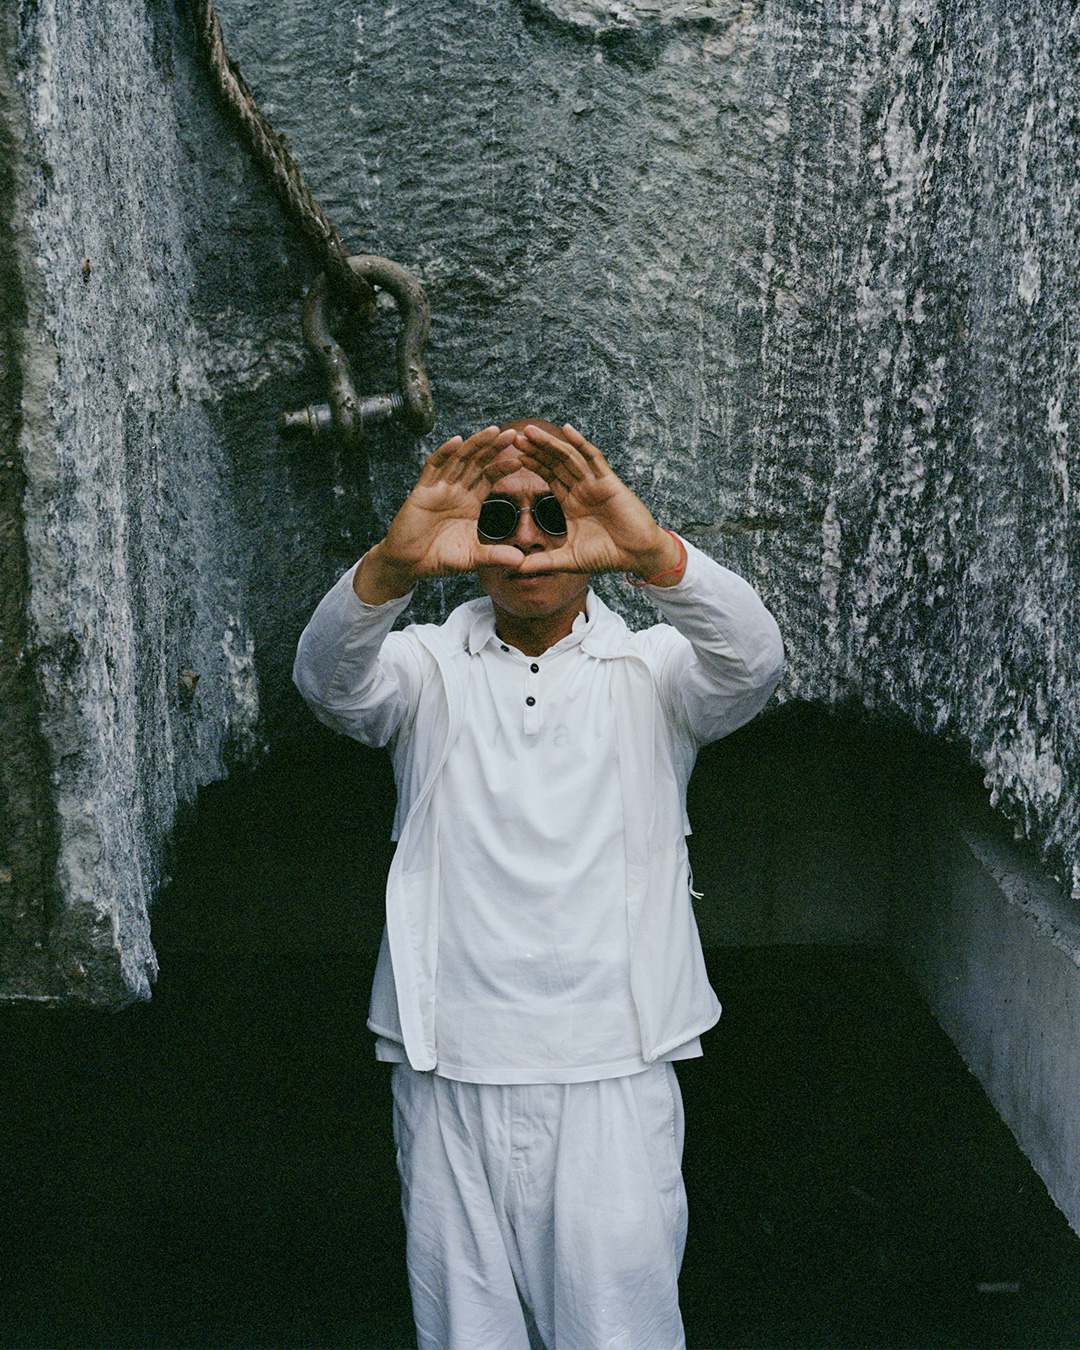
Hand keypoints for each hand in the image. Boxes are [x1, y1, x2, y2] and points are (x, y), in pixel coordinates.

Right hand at [355, 427, 526, 602]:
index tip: (522, 460)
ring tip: (493, 431)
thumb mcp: (472, 557)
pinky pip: (433, 467)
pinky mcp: (422, 491)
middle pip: (477, 462)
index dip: (503, 467)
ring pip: (459, 459)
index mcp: (470, 502)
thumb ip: (495, 556)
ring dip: (475, 444)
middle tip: (513, 434)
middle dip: (494, 448)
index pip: (489, 477)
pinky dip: (444, 453)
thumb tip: (521, 561)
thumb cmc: (439, 558)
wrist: (409, 564)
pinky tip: (456, 442)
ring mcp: (439, 488)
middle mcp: (456, 490)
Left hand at [513, 424, 683, 583]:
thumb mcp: (568, 560)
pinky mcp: (609, 482)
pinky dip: (580, 443)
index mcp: (571, 502)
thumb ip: (542, 561)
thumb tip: (515, 568)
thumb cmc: (607, 557)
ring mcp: (595, 483)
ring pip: (569, 457)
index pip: (548, 477)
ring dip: (549, 443)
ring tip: (529, 431)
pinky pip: (593, 458)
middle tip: (514, 436)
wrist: (637, 556)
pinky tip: (567, 429)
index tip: (511, 455)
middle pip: (554, 462)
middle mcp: (581, 488)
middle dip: (535, 449)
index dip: (532, 465)